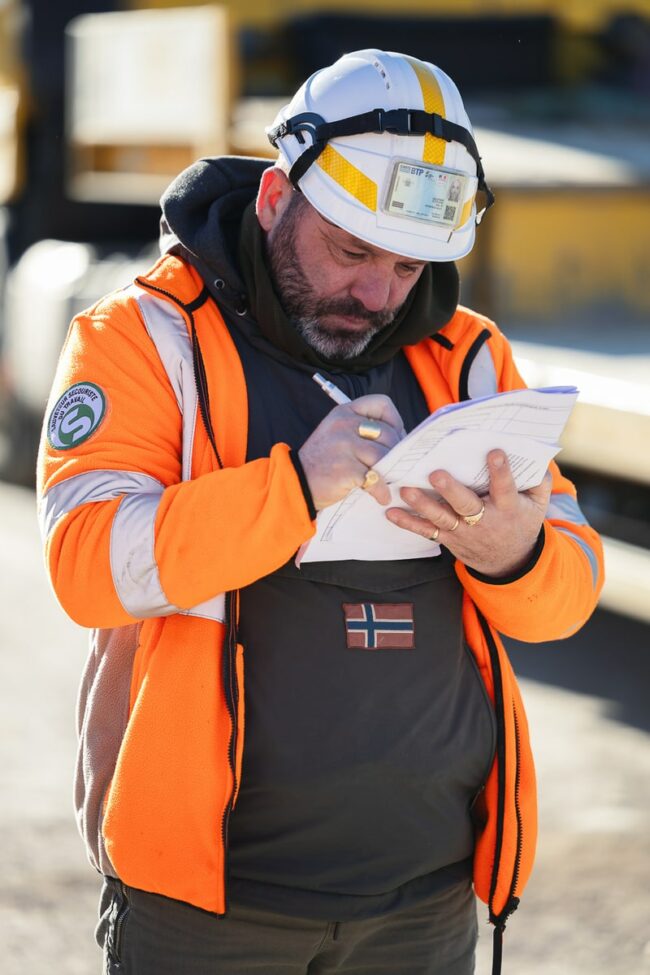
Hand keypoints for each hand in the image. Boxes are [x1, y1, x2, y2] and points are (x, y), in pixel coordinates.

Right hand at [298, 395, 405, 509]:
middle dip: (396, 452)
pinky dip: (381, 491)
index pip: (382, 404)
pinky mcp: (345, 469)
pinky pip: (375, 479)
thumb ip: (362, 432)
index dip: (395, 421)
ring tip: (388, 482)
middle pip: (388, 434)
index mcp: (344, 412)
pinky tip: (380, 496)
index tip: (395, 437)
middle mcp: (343, 425)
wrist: (296, 483)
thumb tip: (401, 442)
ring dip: (390, 472)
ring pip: (384, 456)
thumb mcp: (337, 434)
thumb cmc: (322, 462)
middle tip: (395, 466)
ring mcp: (343, 446)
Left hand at [385, 450, 552, 576]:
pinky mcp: (448, 539)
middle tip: (436, 474)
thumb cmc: (521, 521)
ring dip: (423, 505)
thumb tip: (536, 457)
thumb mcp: (538, 504)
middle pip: (467, 506)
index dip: (501, 471)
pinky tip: (391, 513)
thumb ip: (539, 481)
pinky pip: (426, 531)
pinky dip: (408, 523)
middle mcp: (484, 521)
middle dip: (451, 490)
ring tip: (406, 490)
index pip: (506, 488)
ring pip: (442, 519)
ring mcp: (464, 532)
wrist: (510, 562)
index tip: (494, 452)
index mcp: (509, 508)